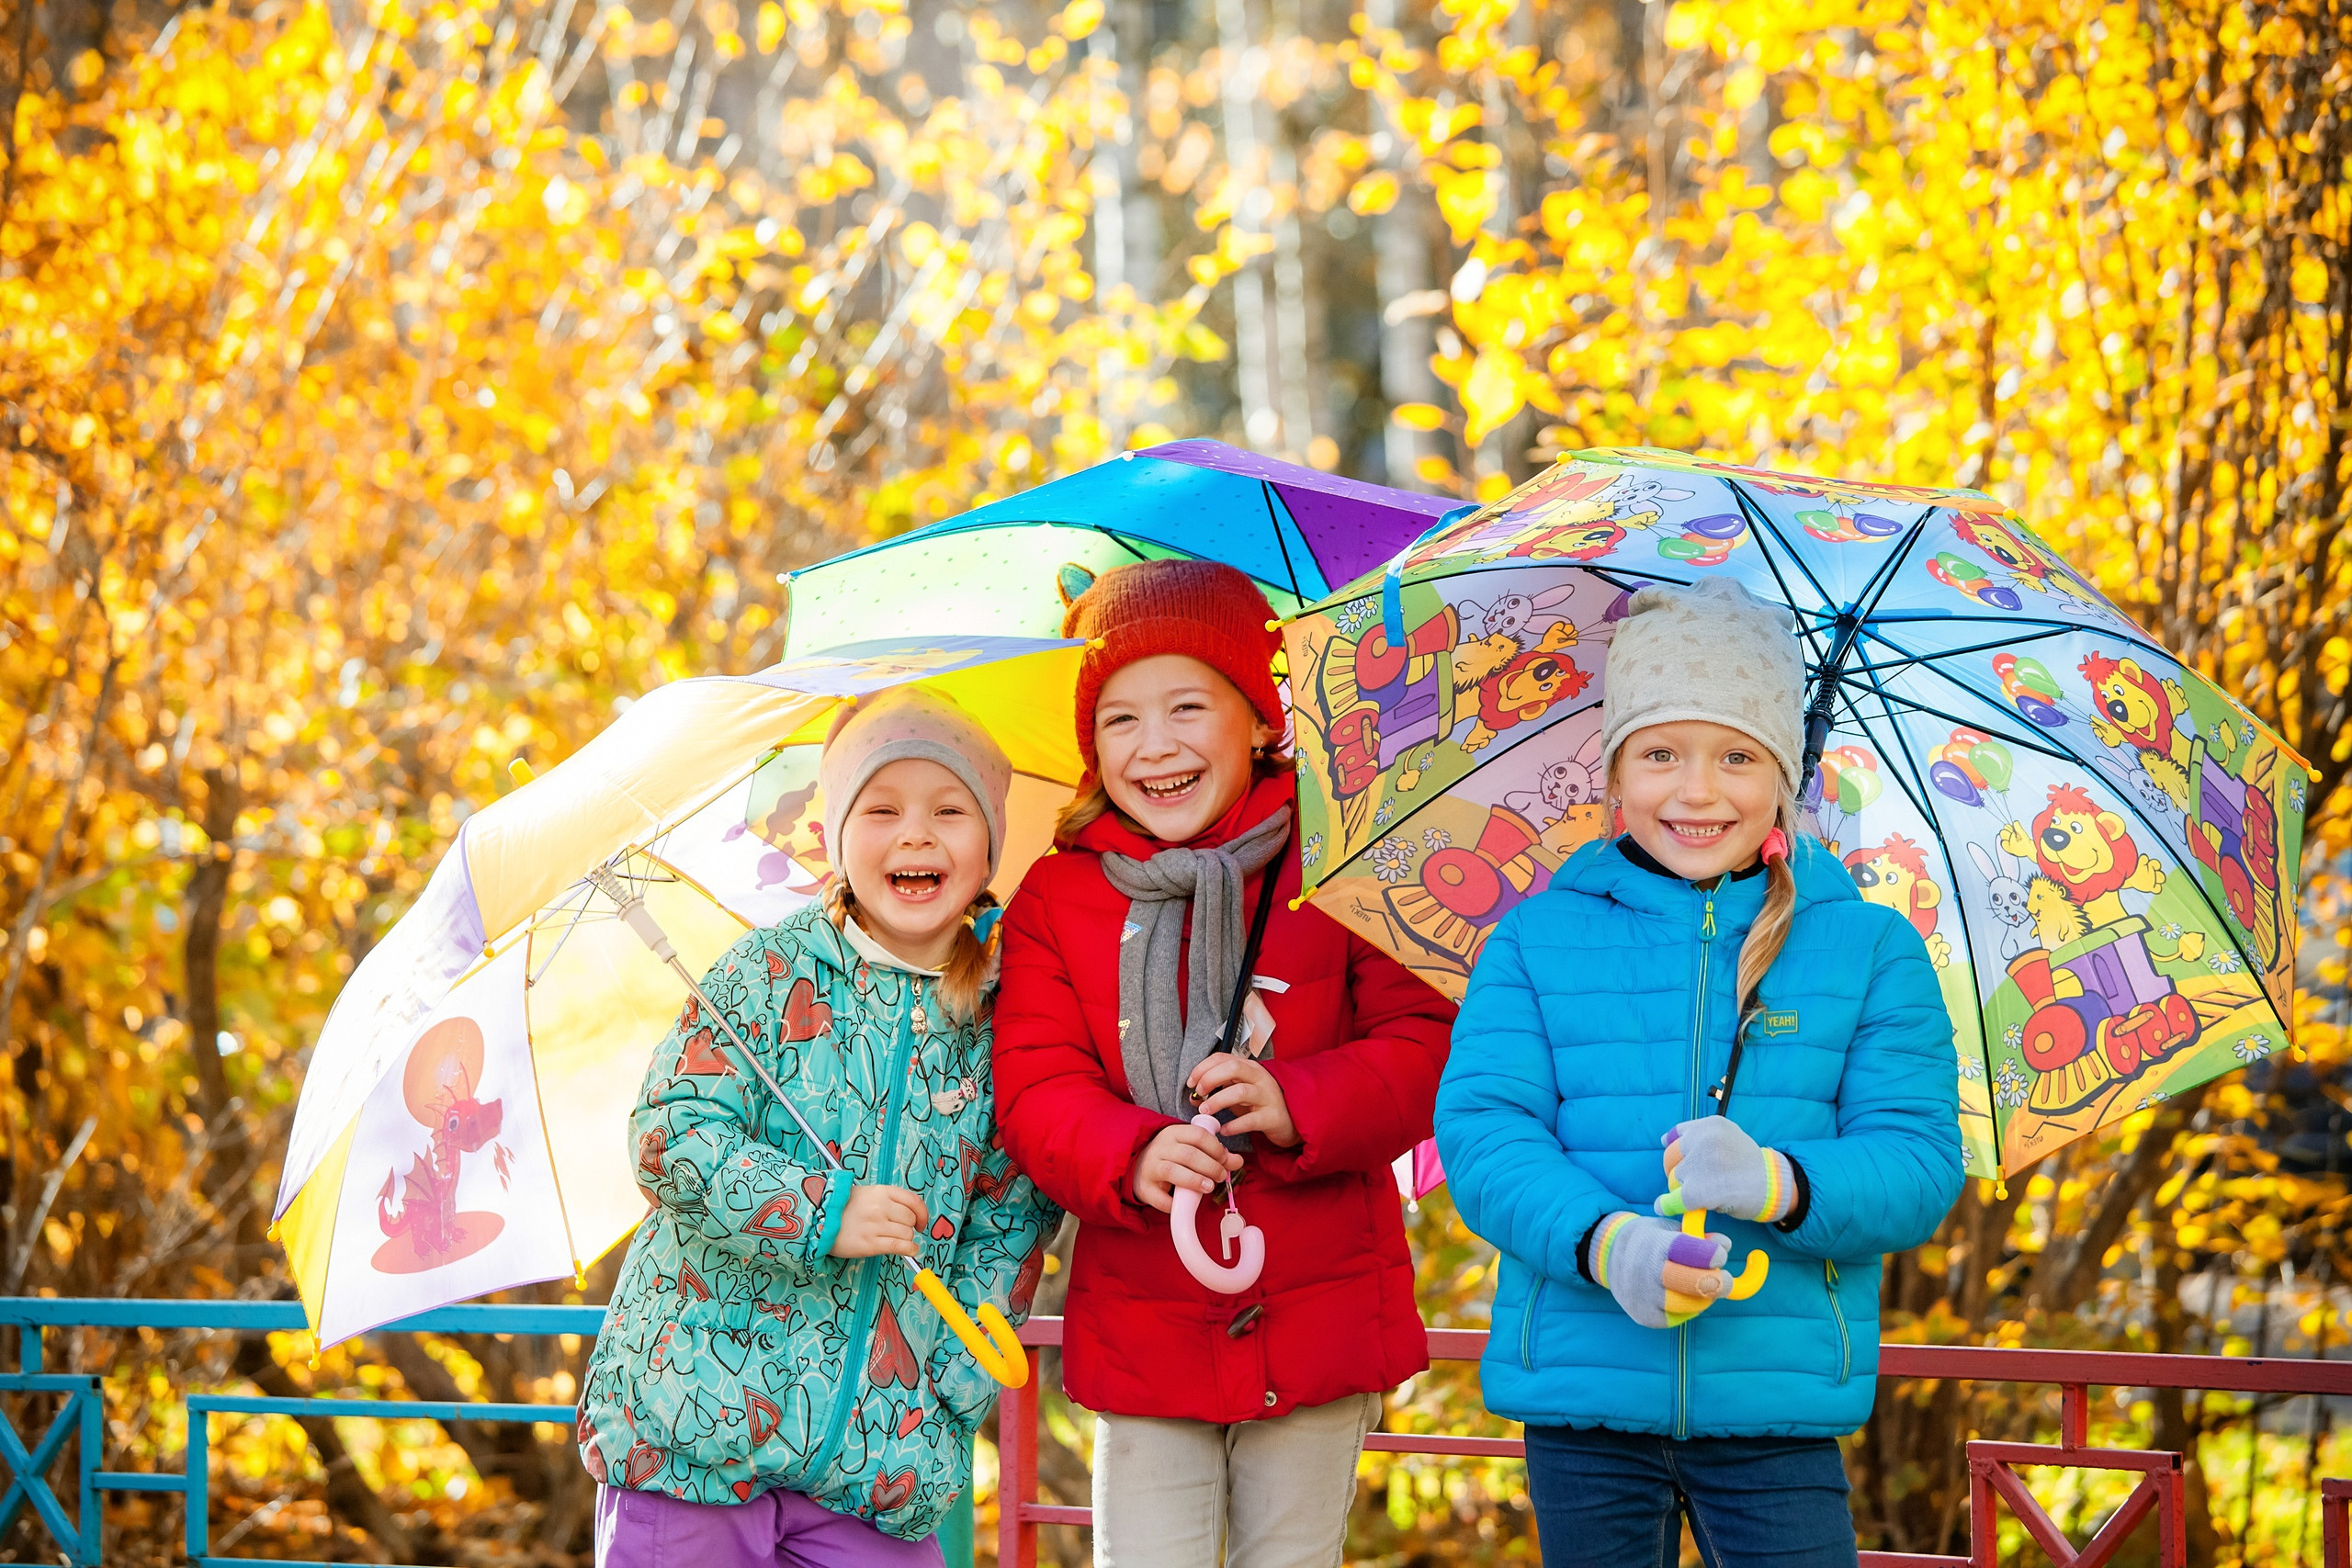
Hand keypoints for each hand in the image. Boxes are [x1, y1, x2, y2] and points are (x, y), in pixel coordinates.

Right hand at [829, 1184, 928, 1257]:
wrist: (819, 1220)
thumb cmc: (843, 1208)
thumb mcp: (867, 1194)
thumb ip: (889, 1200)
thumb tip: (911, 1214)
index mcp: (882, 1191)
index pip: (914, 1201)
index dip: (922, 1213)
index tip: (921, 1222)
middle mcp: (881, 1207)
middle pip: (910, 1219)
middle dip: (909, 1227)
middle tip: (901, 1231)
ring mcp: (875, 1225)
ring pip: (906, 1234)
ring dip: (906, 1239)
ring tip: (896, 1240)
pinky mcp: (870, 1243)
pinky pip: (899, 1246)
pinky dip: (909, 1249)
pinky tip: (909, 1250)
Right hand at [1130, 1122, 1241, 1213]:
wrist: (1136, 1164)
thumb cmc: (1170, 1156)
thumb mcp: (1190, 1148)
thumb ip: (1214, 1154)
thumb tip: (1238, 1161)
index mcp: (1173, 1133)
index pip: (1198, 1135)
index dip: (1215, 1148)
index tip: (1225, 1159)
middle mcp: (1160, 1148)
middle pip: (1188, 1154)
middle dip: (1210, 1166)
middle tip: (1221, 1176)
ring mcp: (1150, 1167)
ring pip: (1172, 1171)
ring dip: (1195, 1180)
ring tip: (1209, 1187)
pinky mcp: (1143, 1187)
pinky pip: (1160, 1198)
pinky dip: (1174, 1203)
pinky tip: (1185, 1204)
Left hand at [1186, 1056, 1298, 1146]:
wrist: (1291, 1121)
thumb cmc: (1260, 1104)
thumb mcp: (1239, 1091)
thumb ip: (1219, 1089)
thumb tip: (1194, 1096)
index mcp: (1249, 1068)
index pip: (1222, 1058)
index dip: (1202, 1068)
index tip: (1191, 1083)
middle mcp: (1259, 1078)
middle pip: (1232, 1068)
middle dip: (1210, 1079)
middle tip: (1199, 1094)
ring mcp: (1267, 1097)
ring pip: (1240, 1092)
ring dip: (1218, 1101)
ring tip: (1205, 1112)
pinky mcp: (1271, 1117)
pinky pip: (1250, 1120)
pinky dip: (1233, 1126)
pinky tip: (1223, 1130)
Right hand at [1588, 1212, 1730, 1329]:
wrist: (1608, 1256)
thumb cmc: (1648, 1240)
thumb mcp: (1669, 1229)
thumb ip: (1698, 1237)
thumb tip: (1725, 1244)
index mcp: (1656, 1244)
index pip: (1692, 1252)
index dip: (1712, 1255)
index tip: (1720, 1255)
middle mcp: (1647, 1271)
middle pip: (1696, 1283)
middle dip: (1719, 1282)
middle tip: (1725, 1279)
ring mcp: (1644, 1297)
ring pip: (1692, 1304)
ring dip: (1705, 1297)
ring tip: (1703, 1287)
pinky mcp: (1645, 1316)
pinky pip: (1679, 1317)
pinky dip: (1689, 1309)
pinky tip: (1686, 1297)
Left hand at [1656, 1119, 1795, 1223]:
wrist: (1772, 1187)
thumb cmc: (1748, 1164)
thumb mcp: (1728, 1137)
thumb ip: (1699, 1135)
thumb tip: (1664, 1140)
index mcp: (1711, 1125)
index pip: (1678, 1135)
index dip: (1682, 1152)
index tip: (1689, 1161)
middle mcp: (1704, 1140)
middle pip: (1673, 1158)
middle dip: (1682, 1170)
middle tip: (1701, 1180)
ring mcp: (1700, 1165)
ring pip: (1675, 1179)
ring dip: (1685, 1187)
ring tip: (1709, 1191)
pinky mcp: (1697, 1191)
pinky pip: (1673, 1200)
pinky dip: (1668, 1205)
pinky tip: (1667, 1207)